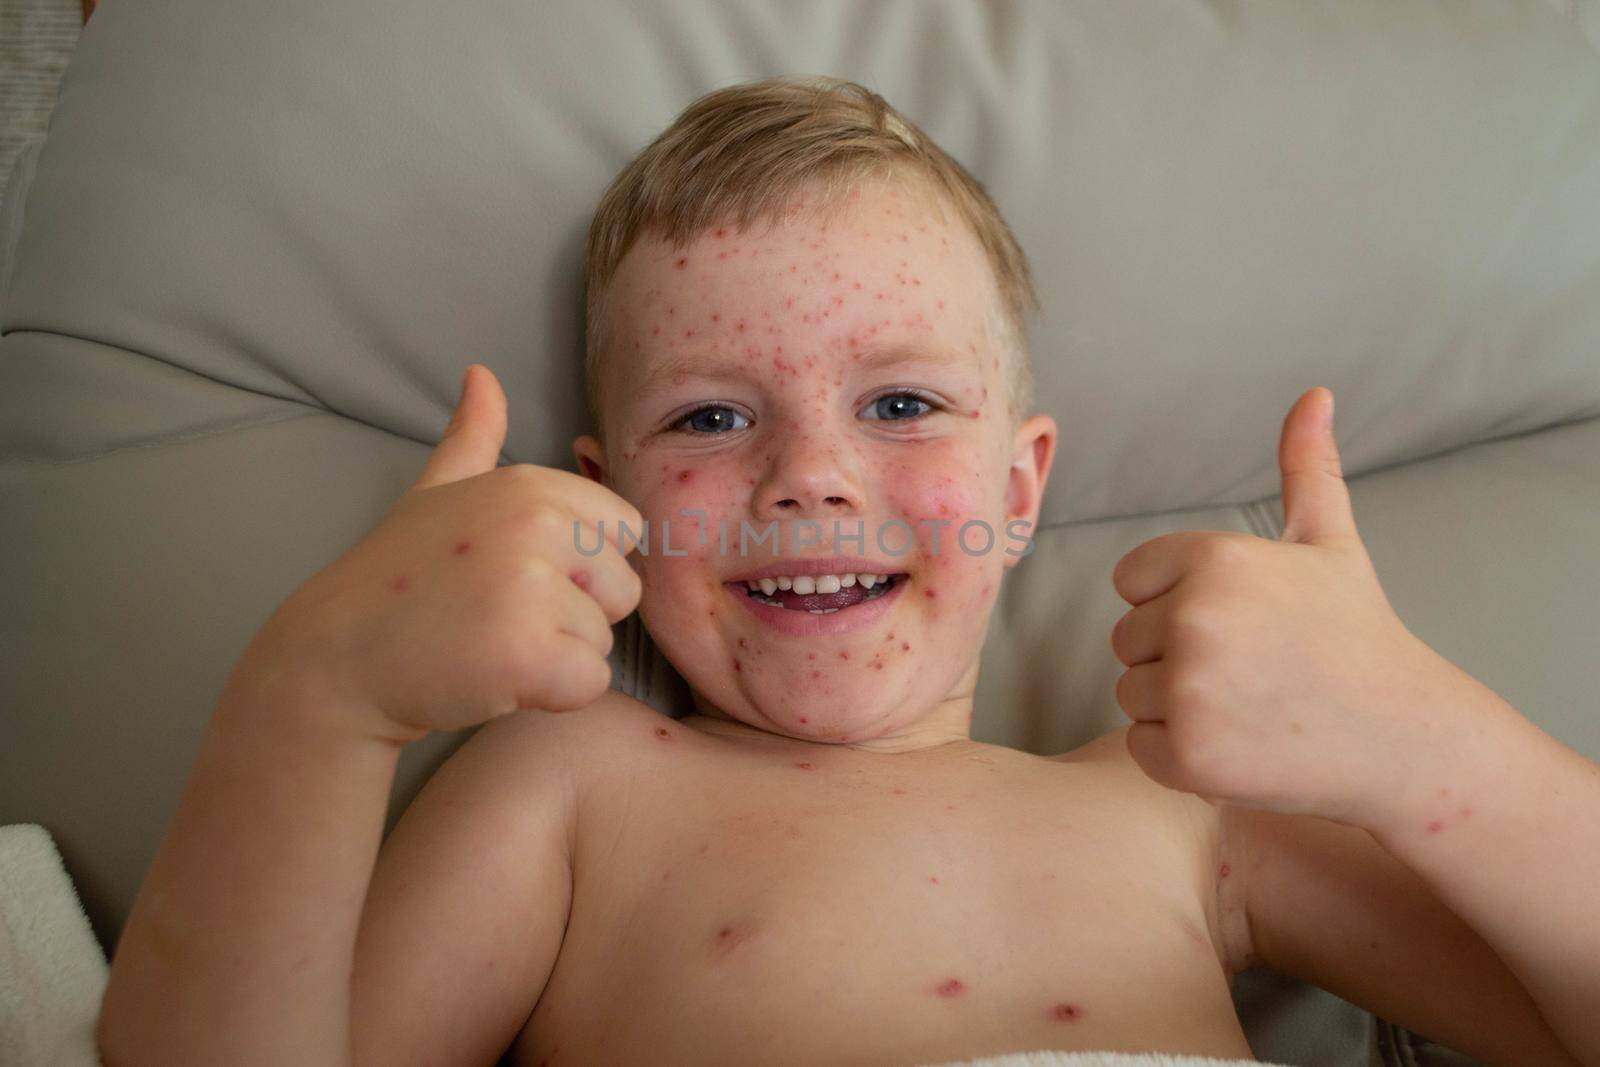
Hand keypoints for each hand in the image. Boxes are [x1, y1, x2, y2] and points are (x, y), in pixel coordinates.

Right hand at [260, 364, 642, 742]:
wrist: (334, 660)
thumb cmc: (395, 581)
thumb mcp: (434, 492)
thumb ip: (473, 437)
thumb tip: (481, 374)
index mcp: (531, 484)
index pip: (624, 530)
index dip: (581, 565)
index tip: (516, 575)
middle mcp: (539, 523)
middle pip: (623, 588)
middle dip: (575, 615)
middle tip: (498, 615)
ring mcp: (533, 586)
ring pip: (604, 639)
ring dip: (557, 657)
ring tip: (487, 643)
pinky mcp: (528, 652)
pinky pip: (588, 682)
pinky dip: (551, 695)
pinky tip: (493, 676)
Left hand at [1108, 386, 1469, 822]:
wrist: (1403, 736)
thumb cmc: (1358, 635)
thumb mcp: (1330, 542)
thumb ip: (1306, 468)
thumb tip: (1315, 395)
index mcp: (1214, 558)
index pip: (1131, 581)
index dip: (1178, 603)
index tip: (1242, 622)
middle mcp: (1195, 617)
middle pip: (1126, 638)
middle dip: (1177, 657)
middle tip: (1253, 670)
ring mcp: (1190, 689)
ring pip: (1131, 692)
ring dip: (1177, 707)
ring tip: (1250, 705)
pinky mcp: (1189, 754)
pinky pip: (1141, 746)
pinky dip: (1180, 756)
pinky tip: (1242, 745)